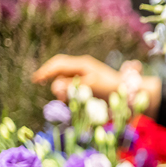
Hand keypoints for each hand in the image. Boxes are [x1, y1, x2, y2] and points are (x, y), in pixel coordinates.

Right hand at [32, 54, 161, 118]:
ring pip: (65, 80)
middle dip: (53, 81)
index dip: (45, 71)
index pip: (58, 64)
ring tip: (66, 101)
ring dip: (62, 90)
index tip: (36, 80)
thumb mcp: (91, 86)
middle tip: (53, 94)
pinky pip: (72, 86)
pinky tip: (71, 102)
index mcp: (82, 64)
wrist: (130, 92)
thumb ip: (72, 86)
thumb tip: (55, 87)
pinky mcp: (88, 83)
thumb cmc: (111, 87)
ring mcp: (85, 75)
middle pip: (59, 71)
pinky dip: (69, 94)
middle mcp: (82, 67)